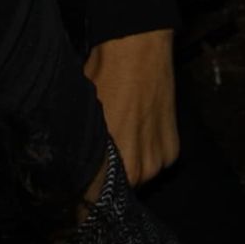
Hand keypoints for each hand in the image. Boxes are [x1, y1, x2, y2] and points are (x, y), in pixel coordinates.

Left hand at [83, 28, 179, 186]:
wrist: (138, 49)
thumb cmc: (104, 78)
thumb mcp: (82, 115)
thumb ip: (81, 147)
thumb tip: (71, 161)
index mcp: (111, 165)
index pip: (96, 194)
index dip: (89, 184)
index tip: (87, 171)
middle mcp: (139, 170)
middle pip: (123, 187)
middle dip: (114, 173)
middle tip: (106, 149)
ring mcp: (159, 160)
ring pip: (143, 176)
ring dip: (135, 163)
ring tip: (126, 135)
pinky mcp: (173, 148)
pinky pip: (160, 162)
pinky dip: (152, 151)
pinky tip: (143, 129)